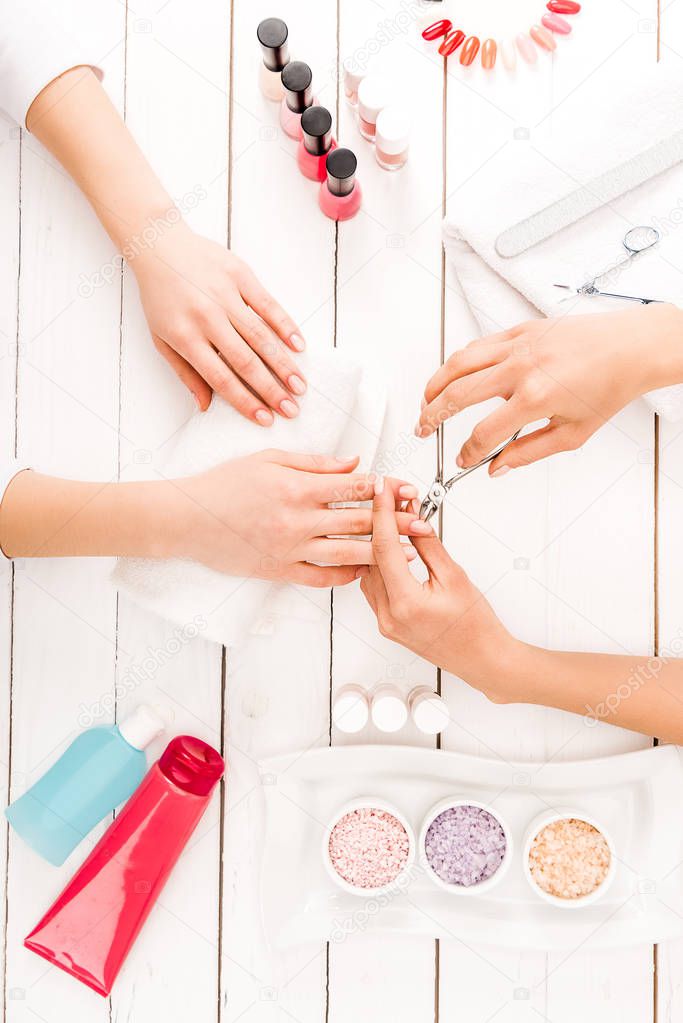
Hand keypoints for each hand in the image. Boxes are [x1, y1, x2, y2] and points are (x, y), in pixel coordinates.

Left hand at [133, 223, 305, 420]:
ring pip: (261, 336)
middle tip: (291, 410)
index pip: (221, 377)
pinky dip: (285, 325)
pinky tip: (299, 346)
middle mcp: (207, 317)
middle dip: (271, 390)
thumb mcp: (161, 338)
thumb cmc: (160, 297)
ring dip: (283, 364)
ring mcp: (225, 295)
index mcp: (185, 336)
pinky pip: (268, 304)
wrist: (159, 246)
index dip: (245, 401)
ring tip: (300, 386)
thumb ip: (185, 373)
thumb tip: (205, 406)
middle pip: (245, 361)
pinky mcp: (240, 275)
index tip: (265, 419)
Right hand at [168, 451, 423, 586]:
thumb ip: (314, 462)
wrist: (187, 519)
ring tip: (407, 552)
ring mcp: (289, 549)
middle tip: (423, 522)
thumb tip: (353, 463)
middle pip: (358, 522)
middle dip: (395, 522)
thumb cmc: (224, 484)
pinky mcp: (279, 570)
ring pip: (347, 554)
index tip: (405, 488)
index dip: (384, 487)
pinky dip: (345, 576)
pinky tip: (363, 572)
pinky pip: (320, 578)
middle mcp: (297, 520)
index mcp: (297, 487)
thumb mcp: (269, 459)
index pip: (353, 487)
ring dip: (380, 552)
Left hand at [359, 479, 514, 699]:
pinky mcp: (387, 624)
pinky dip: (380, 565)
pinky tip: (392, 549)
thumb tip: (413, 519)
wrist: (484, 660)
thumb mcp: (455, 577)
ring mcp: (385, 622)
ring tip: (396, 520)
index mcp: (405, 603)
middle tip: (392, 498)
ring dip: (379, 544)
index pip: (384, 546)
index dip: (381, 512)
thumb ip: (429, 545)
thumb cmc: (477, 627)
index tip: (381, 489)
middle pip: (371, 557)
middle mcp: (388, 615)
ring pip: (368, 571)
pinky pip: (373, 587)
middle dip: (380, 523)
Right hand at [416, 304, 682, 474]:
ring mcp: (518, 344)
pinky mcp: (521, 329)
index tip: (464, 459)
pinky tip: (454, 374)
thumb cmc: (609, 385)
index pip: (483, 433)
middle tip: (423, 428)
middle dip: (433, 415)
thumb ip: (529, 452)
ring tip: (427, 400)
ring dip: (436, 384)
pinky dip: (459, 361)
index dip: (468, 452)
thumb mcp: (572, 434)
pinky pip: (478, 345)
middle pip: (457, 394)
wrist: (631, 347)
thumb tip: (498, 467)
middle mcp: (521, 367)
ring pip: (459, 363)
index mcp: (534, 398)